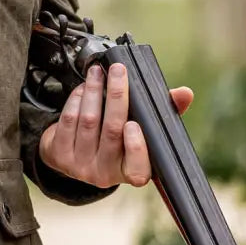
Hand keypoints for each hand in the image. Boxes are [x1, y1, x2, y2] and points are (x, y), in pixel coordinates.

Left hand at [38, 62, 193, 187]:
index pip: (137, 170)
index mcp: (131, 172)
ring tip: (97, 71)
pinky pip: (68, 120)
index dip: (135, 147)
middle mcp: (105, 174)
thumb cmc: (117, 141)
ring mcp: (80, 166)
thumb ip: (164, 114)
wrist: (74, 155)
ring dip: (94, 91)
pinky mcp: (60, 154)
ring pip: (88, 121)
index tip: (134, 123)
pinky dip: (76, 99)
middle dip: (116, 96)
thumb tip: (185, 93)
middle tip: (119, 70)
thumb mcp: (142, 133)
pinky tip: (83, 87)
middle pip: (110, 132)